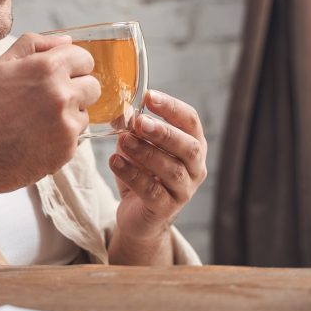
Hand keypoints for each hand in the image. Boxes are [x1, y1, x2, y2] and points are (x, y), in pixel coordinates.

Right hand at [0, 33, 100, 197]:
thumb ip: (35, 45)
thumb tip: (68, 41)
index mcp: (47, 68)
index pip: (85, 59)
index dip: (72, 67)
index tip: (59, 76)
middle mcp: (63, 94)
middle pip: (93, 86)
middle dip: (75, 91)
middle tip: (47, 101)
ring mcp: (67, 125)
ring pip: (84, 114)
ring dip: (67, 117)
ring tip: (34, 124)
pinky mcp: (67, 151)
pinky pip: (75, 139)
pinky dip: (59, 139)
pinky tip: (33, 141)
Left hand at [109, 90, 207, 245]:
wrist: (138, 215)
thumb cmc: (142, 173)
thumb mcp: (137, 146)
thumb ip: (132, 129)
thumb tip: (120, 112)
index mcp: (192, 144)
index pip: (190, 120)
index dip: (171, 107)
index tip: (149, 96)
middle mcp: (195, 166)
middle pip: (188, 146)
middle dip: (164, 132)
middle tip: (140, 122)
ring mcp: (184, 190)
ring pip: (171, 170)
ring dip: (146, 152)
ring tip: (124, 141)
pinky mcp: (166, 209)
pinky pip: (152, 191)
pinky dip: (133, 175)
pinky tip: (116, 162)